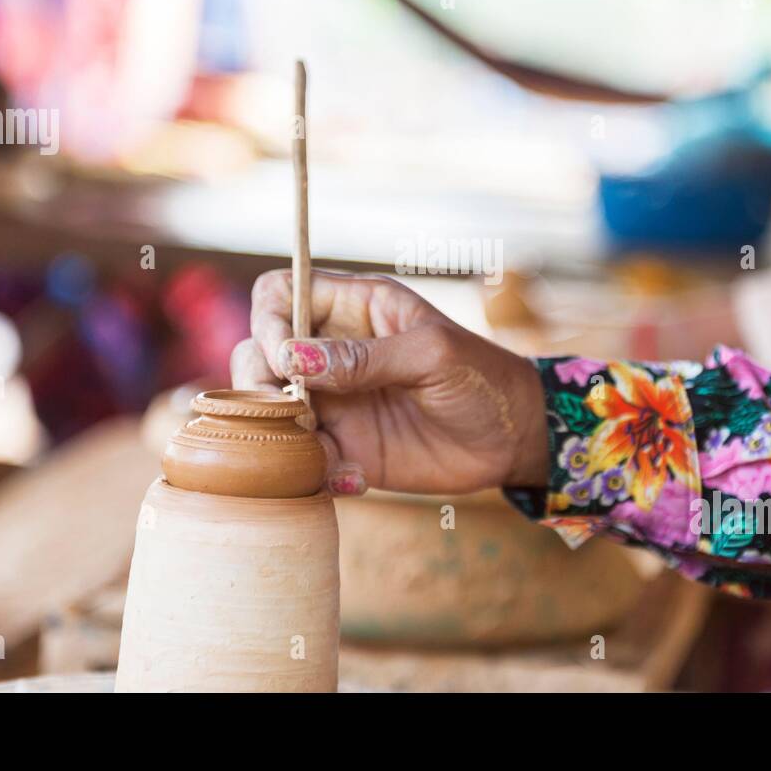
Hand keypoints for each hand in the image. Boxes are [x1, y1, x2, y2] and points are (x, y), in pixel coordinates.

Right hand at [232, 270, 548, 496]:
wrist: (512, 440)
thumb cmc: (482, 378)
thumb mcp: (431, 355)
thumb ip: (364, 357)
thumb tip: (291, 356)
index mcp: (354, 308)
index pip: (280, 293)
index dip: (268, 319)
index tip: (283, 355)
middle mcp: (332, 351)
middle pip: (258, 351)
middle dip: (258, 380)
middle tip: (291, 408)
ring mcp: (333, 400)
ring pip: (268, 407)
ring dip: (280, 431)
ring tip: (320, 446)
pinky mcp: (342, 446)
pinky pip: (301, 456)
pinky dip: (314, 470)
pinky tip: (352, 478)